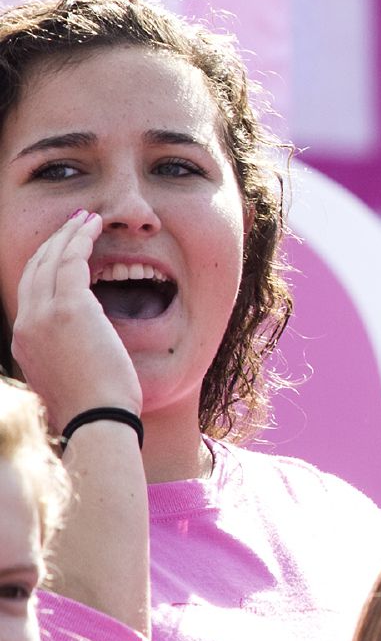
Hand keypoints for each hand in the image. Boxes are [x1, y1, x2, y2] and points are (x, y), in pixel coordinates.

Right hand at [12, 211, 139, 429]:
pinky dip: (81, 239)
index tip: (59, 250)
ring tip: (85, 219)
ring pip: (50, 260)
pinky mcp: (70, 309)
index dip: (42, 266)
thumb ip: (64, 354)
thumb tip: (79, 347)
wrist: (97, 420)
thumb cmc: (95, 407)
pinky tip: (93, 226)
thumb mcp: (67, 377)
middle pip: (33, 270)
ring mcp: (44, 316)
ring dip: (68, 235)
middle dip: (51, 243)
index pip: (28, 292)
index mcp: (24, 341)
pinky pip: (72, 261)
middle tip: (72, 225)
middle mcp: (26, 324)